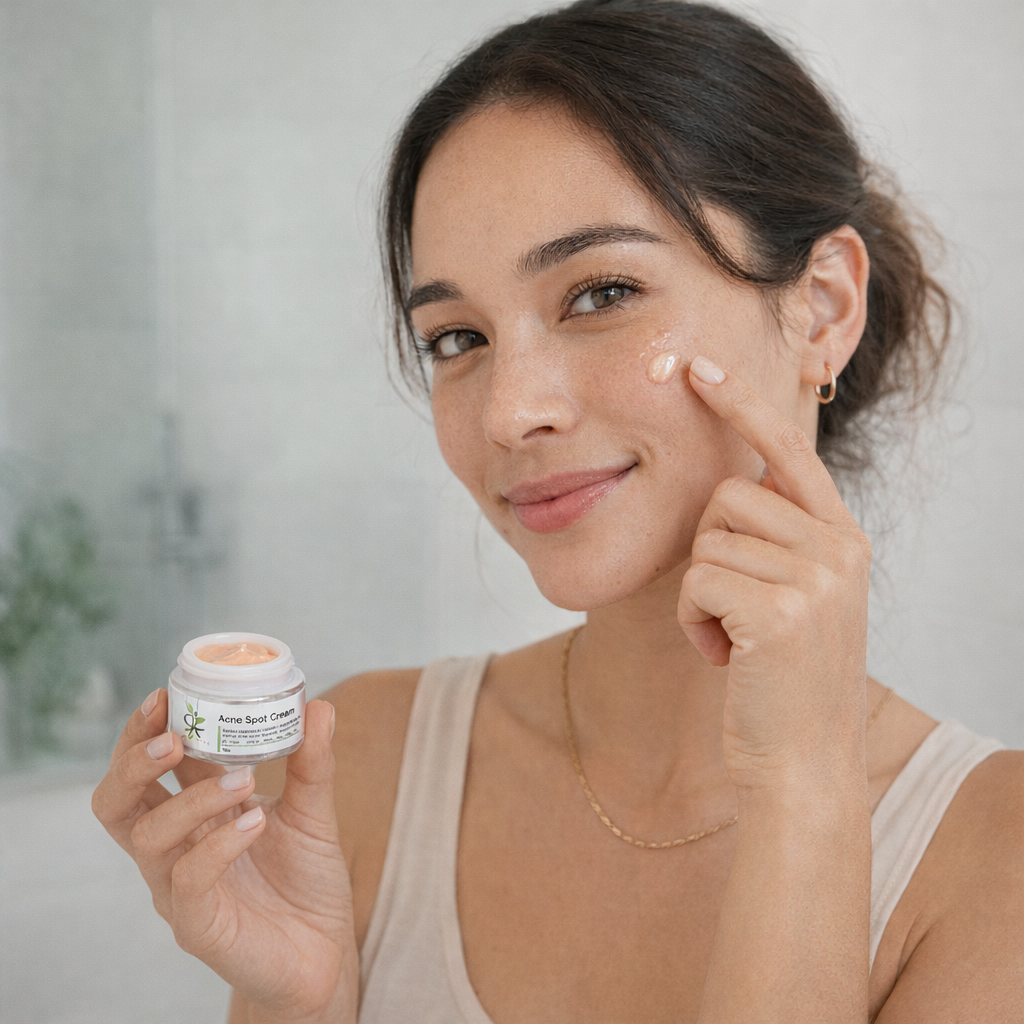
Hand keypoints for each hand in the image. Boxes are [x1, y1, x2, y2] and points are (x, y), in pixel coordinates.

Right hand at [92, 692, 357, 1022]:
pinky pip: (187, 880)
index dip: (146, 730)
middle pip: (116, 801)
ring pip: (149, 836)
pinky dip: (219, 843)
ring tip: (243, 779)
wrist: (325, 952)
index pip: (145, 767)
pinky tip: (256, 822)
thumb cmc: (305, 881)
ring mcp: (179, 888)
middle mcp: (174, 848)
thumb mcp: (313, 810)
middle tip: (173, 736)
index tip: (166, 694)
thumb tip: (319, 705)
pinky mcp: (197, 925)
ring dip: (194, 797)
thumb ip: (312, 761)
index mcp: (191, 814)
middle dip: (134, 760)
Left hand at [678, 356, 871, 792]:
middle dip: (708, 550)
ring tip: (732, 637)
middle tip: (731, 609)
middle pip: (728, 495)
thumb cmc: (780, 679)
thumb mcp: (795, 597)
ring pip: (707, 539)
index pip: (788, 450)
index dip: (742, 407)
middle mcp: (840, 547)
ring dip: (699, 592)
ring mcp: (816, 577)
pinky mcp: (780, 610)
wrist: (802, 763)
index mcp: (843, 538)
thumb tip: (724, 484)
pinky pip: (697, 580)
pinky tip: (723, 657)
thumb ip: (775, 539)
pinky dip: (692, 620)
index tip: (698, 370)